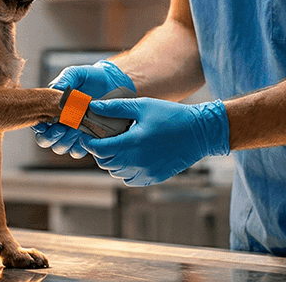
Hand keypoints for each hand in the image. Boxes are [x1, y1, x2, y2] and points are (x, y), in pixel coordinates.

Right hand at [32, 60, 134, 157]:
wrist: (114, 84)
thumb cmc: (93, 78)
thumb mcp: (78, 74)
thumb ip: (65, 78)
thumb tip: (55, 88)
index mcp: (51, 108)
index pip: (38, 124)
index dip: (38, 126)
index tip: (46, 122)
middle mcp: (59, 124)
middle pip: (46, 140)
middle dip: (51, 136)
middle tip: (63, 126)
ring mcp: (72, 134)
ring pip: (60, 147)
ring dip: (65, 141)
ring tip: (76, 128)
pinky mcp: (86, 140)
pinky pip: (77, 151)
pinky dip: (79, 146)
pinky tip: (85, 134)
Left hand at [82, 98, 228, 186]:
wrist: (200, 133)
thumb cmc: (172, 116)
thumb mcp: (143, 106)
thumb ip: (116, 107)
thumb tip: (94, 106)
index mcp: (133, 142)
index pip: (99, 149)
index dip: (88, 143)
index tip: (86, 135)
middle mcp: (137, 161)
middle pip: (105, 163)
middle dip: (99, 151)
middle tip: (102, 138)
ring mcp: (146, 172)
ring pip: (116, 172)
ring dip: (112, 161)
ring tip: (118, 146)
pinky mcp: (154, 177)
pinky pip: (129, 179)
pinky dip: (125, 170)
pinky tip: (131, 156)